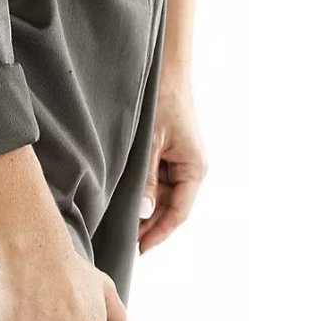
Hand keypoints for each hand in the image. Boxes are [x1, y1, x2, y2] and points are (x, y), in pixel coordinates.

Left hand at [138, 78, 207, 253]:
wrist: (164, 72)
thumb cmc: (162, 101)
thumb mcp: (151, 144)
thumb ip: (148, 180)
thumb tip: (144, 212)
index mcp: (195, 168)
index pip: (178, 213)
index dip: (159, 233)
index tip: (141, 249)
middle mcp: (191, 169)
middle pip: (171, 210)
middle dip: (151, 227)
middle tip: (127, 244)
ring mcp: (180, 164)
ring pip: (163, 199)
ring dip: (147, 213)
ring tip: (125, 229)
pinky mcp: (168, 157)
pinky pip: (157, 185)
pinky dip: (145, 196)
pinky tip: (128, 206)